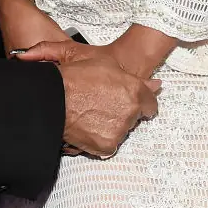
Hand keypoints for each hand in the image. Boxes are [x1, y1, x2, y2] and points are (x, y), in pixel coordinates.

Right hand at [13, 41, 158, 157]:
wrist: (51, 97)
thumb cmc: (72, 77)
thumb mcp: (103, 63)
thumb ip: (136, 78)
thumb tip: (157, 85)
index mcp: (133, 90)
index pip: (150, 104)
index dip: (140, 103)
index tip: (129, 103)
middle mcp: (130, 111)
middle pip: (133, 117)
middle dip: (120, 112)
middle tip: (99, 104)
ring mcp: (119, 129)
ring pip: (120, 131)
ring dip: (109, 126)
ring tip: (89, 113)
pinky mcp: (107, 145)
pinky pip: (108, 145)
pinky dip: (98, 139)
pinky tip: (86, 125)